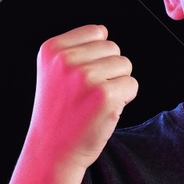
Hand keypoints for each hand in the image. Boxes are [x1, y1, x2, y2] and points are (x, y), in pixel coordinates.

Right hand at [26, 24, 138, 171]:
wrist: (53, 151)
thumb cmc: (59, 113)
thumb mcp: (54, 72)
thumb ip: (76, 49)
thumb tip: (104, 31)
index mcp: (52, 49)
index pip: (96, 31)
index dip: (97, 56)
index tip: (80, 78)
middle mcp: (66, 60)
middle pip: (113, 48)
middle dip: (109, 70)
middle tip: (88, 94)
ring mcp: (86, 76)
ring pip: (125, 65)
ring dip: (118, 84)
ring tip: (95, 102)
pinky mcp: (105, 95)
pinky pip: (132, 85)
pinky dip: (125, 99)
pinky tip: (104, 111)